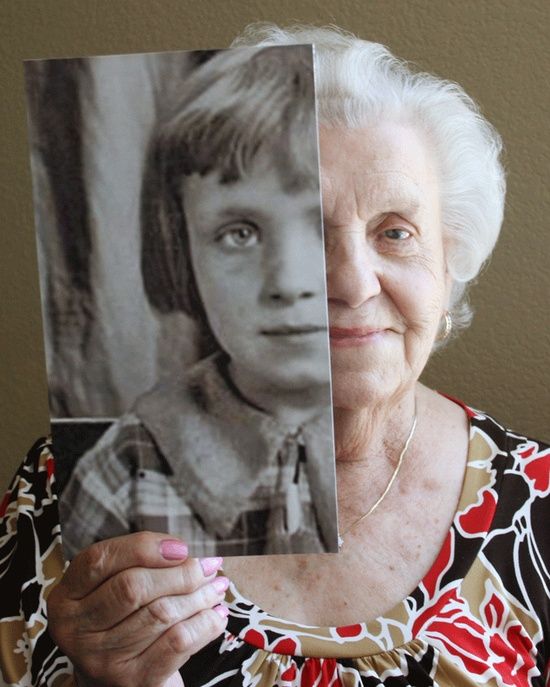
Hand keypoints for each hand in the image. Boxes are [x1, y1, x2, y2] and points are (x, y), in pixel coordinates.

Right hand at [48, 532, 228, 686]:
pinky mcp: (133, 680)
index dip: (143, 547)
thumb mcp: (114, 587)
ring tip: (217, 586)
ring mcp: (102, 659)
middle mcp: (75, 630)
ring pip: (161, 613)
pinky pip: (178, 642)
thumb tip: (183, 550)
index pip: (100, 560)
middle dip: (180, 572)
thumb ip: (139, 562)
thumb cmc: (123, 619)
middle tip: (210, 565)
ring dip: (199, 595)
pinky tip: (217, 613)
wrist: (121, 680)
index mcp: (65, 597)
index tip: (181, 546)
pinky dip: (205, 623)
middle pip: (133, 587)